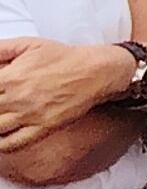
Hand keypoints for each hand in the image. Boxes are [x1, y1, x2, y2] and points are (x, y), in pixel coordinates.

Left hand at [0, 37, 130, 151]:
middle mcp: (17, 98)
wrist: (95, 72)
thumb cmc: (62, 57)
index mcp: (10, 77)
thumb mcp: (27, 44)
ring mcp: (30, 115)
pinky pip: (13, 143)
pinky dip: (1, 144)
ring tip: (0, 116)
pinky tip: (0, 135)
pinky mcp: (43, 127)